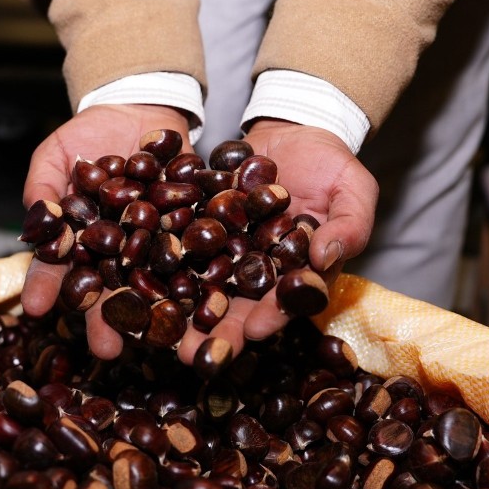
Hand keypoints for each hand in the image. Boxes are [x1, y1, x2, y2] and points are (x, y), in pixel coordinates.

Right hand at [20, 104, 191, 358]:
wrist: (140, 107)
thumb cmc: (90, 135)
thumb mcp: (56, 153)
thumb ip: (43, 186)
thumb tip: (36, 218)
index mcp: (79, 243)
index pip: (59, 269)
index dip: (47, 288)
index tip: (35, 310)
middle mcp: (116, 254)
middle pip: (110, 292)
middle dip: (107, 322)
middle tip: (105, 350)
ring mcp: (154, 247)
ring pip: (154, 286)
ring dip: (157, 317)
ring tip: (157, 344)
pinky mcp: (189, 234)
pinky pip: (196, 258)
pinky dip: (201, 281)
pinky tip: (203, 307)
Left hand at [176, 119, 378, 368]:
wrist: (292, 131)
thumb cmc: (333, 165)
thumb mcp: (354, 190)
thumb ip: (349, 226)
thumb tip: (326, 255)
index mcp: (298, 275)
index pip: (285, 303)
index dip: (270, 316)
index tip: (253, 329)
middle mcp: (257, 274)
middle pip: (236, 308)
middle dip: (215, 333)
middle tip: (194, 357)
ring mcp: (224, 255)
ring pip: (200, 288)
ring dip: (179, 313)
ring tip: (155, 334)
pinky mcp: (197, 231)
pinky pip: (174, 249)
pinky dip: (155, 265)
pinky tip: (133, 281)